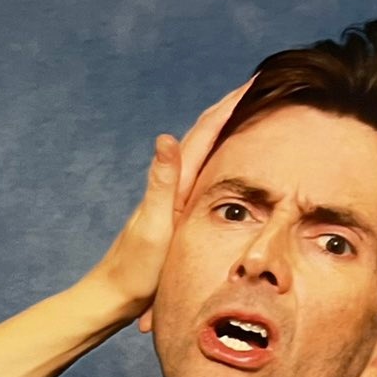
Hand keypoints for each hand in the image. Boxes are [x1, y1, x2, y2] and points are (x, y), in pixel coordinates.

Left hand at [91, 78, 254, 325]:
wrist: (114, 296)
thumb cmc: (135, 270)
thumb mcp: (153, 227)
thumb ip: (161, 183)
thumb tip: (165, 139)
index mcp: (175, 183)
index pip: (204, 133)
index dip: (229, 105)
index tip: (256, 79)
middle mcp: (174, 185)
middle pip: (206, 135)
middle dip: (232, 108)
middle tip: (262, 83)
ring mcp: (175, 198)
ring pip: (206, 152)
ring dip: (227, 128)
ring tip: (250, 111)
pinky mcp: (177, 214)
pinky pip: (206, 175)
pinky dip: (220, 158)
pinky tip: (226, 161)